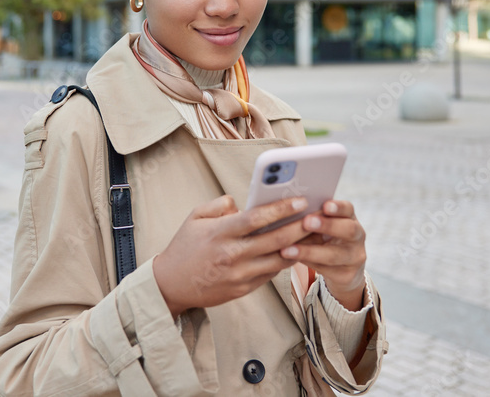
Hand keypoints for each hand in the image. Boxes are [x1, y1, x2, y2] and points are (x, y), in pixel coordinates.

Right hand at [153, 195, 312, 317]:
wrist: (171, 285)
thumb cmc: (184, 247)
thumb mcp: (195, 217)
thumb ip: (219, 205)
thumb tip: (241, 202)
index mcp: (220, 233)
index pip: (257, 219)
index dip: (281, 209)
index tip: (301, 200)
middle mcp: (232, 255)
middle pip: (275, 240)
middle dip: (300, 227)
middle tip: (318, 216)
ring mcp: (239, 275)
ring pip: (279, 260)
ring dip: (300, 247)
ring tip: (316, 234)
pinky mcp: (243, 289)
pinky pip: (270, 274)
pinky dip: (285, 261)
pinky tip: (297, 250)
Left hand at [281, 200, 366, 310]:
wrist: (342, 269)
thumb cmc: (325, 239)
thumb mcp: (322, 227)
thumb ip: (311, 218)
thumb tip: (287, 211)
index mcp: (350, 218)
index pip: (348, 209)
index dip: (338, 207)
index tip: (325, 205)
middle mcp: (358, 236)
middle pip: (349, 230)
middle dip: (327, 226)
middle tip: (306, 222)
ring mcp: (355, 257)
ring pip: (334, 255)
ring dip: (309, 251)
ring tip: (287, 249)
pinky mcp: (347, 276)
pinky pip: (325, 269)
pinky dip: (306, 263)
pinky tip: (291, 260)